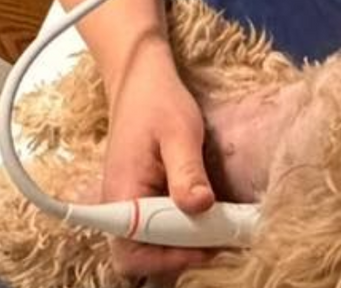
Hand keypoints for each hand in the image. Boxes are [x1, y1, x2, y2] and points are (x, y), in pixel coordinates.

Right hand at [100, 43, 218, 277]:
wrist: (141, 83)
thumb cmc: (158, 103)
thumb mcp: (180, 132)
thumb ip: (187, 171)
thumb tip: (199, 206)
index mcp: (122, 195)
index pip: (135, 251)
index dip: (172, 257)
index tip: (211, 245)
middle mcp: (119, 208)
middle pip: (142, 256)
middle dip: (181, 255)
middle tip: (222, 239)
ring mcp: (128, 205)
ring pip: (150, 246)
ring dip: (183, 245)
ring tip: (220, 229)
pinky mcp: (142, 200)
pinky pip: (156, 229)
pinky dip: (181, 231)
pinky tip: (209, 218)